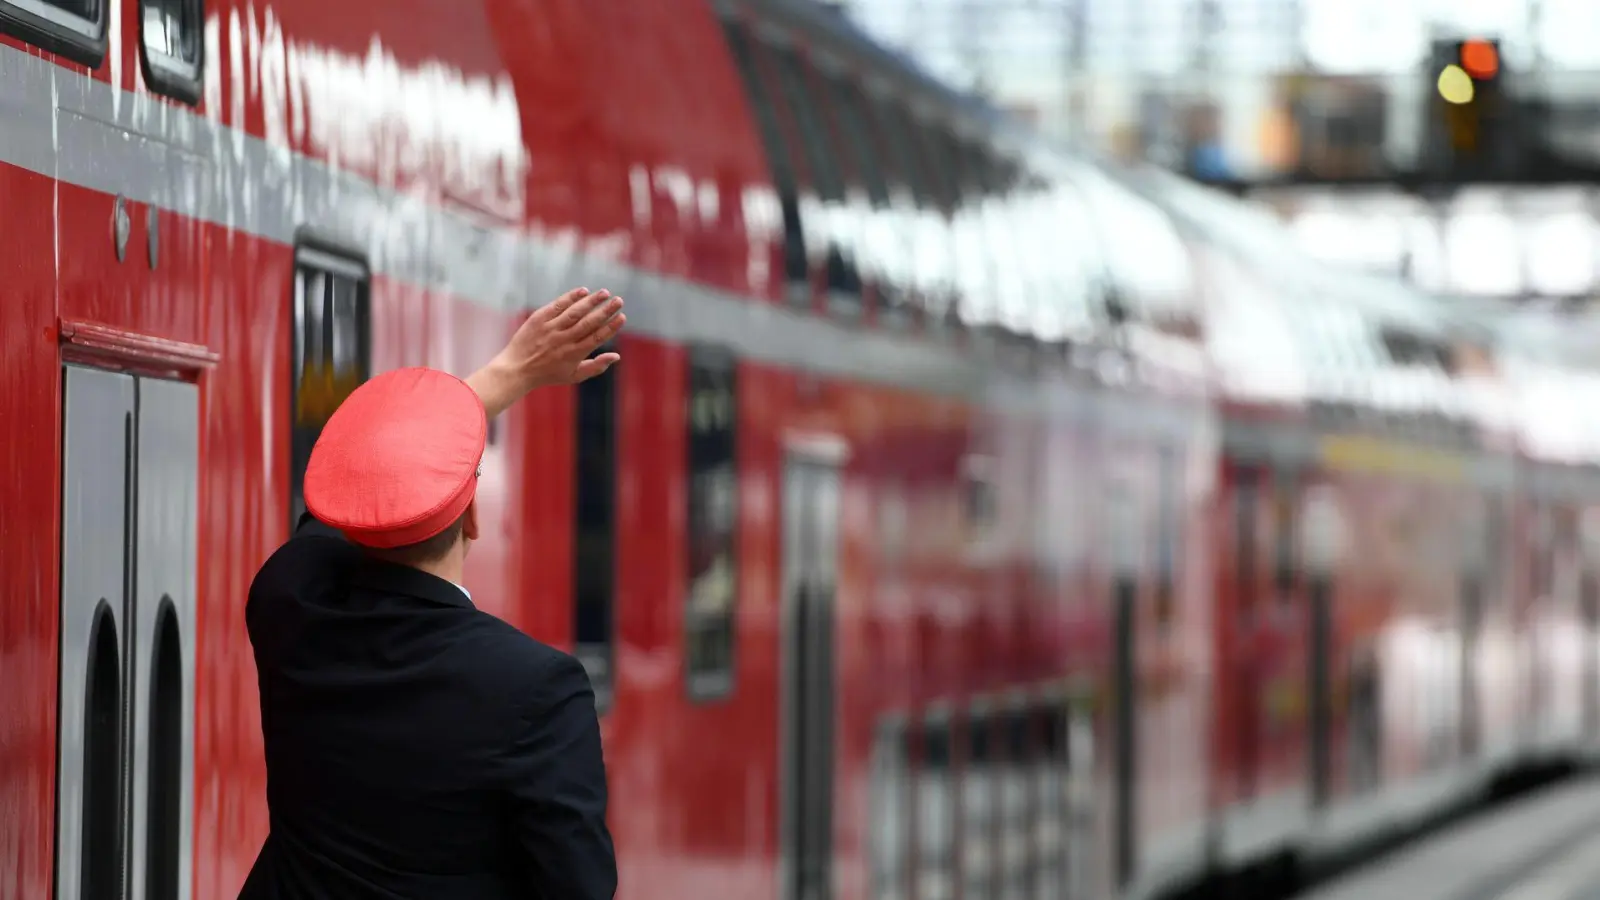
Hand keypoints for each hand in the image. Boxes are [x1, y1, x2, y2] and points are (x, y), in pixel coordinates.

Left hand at [467, 287, 624, 417]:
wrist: (517, 369)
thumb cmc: (548, 374)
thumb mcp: (574, 376)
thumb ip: (596, 366)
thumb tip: (617, 356)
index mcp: (574, 354)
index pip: (597, 337)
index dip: (611, 327)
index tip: (622, 317)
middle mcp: (564, 340)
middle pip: (589, 322)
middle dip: (606, 311)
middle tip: (619, 301)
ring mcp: (551, 328)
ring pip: (575, 312)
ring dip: (591, 301)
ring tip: (605, 293)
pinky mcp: (539, 319)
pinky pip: (557, 305)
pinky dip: (571, 297)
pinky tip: (583, 291)